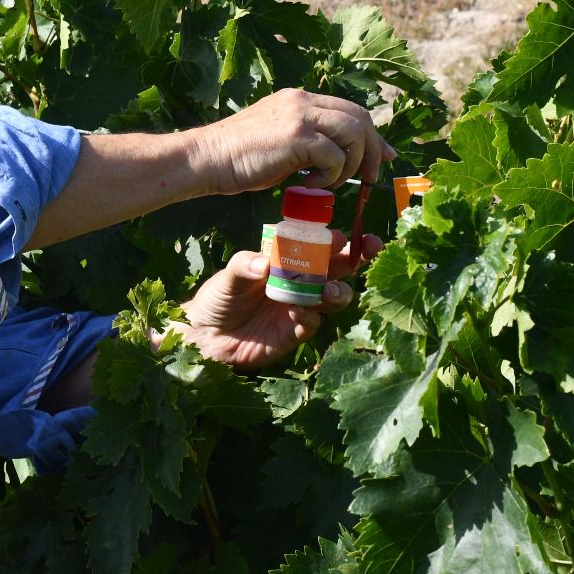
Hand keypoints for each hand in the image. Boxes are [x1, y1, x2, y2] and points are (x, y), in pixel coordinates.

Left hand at [168, 233, 380, 370]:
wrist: (206, 336)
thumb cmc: (218, 297)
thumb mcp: (227, 276)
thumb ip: (245, 265)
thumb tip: (264, 262)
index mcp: (286, 259)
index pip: (317, 244)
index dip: (334, 238)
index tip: (342, 236)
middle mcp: (299, 281)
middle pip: (337, 268)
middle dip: (356, 258)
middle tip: (368, 250)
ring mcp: (300, 306)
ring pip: (333, 297)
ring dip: (338, 292)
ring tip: (329, 291)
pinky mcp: (294, 333)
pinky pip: (312, 324)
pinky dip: (310, 317)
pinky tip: (298, 313)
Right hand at [194, 88, 395, 193]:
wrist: (207, 158)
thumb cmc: (237, 158)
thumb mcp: (278, 140)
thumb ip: (305, 141)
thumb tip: (335, 158)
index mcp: (299, 98)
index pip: (350, 109)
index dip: (372, 135)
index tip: (383, 156)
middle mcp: (303, 100)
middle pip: (359, 117)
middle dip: (372, 150)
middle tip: (368, 177)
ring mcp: (300, 115)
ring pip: (353, 132)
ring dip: (351, 163)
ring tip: (331, 181)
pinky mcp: (296, 135)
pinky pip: (334, 154)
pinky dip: (330, 174)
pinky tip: (310, 184)